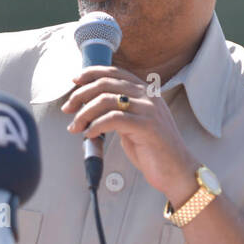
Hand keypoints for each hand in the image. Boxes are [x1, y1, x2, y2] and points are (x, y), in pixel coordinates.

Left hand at [61, 65, 196, 201]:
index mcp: (145, 91)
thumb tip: (90, 107)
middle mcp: (147, 96)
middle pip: (106, 84)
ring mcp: (148, 110)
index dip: (91, 74)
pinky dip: (95, 126)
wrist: (176, 170)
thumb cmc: (153, 149)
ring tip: (75, 126)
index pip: (114, 72)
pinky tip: (89, 134)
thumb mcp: (134, 123)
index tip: (74, 82)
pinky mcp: (146, 126)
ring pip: (106, 100)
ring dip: (84, 113)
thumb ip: (119, 111)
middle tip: (68, 109)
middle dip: (81, 95)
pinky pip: (113, 119)